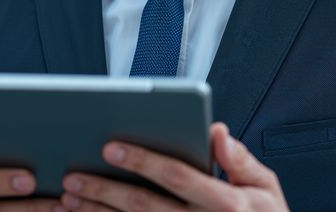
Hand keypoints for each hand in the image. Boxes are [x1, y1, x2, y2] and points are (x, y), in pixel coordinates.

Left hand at [57, 122, 286, 211]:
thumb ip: (240, 160)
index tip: (112, 146)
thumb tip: (216, 131)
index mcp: (226, 204)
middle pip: (145, 206)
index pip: (177, 176)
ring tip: (68, 199)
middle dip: (106, 189)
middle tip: (74, 175)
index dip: (143, 160)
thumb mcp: (267, 188)